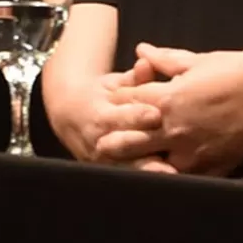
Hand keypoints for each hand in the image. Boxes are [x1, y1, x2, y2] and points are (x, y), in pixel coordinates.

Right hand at [46, 68, 175, 172]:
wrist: (72, 117)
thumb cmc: (101, 95)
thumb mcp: (114, 83)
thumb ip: (134, 76)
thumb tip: (146, 63)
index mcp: (98, 114)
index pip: (117, 117)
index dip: (135, 116)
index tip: (155, 114)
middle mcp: (99, 141)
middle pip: (121, 147)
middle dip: (143, 147)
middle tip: (168, 146)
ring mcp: (103, 160)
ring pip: (125, 168)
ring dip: (147, 170)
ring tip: (170, 172)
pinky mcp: (110, 172)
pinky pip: (129, 178)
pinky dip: (147, 180)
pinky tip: (167, 180)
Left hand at [98, 43, 242, 174]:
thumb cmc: (237, 69)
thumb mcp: (198, 60)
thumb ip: (166, 59)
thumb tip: (142, 50)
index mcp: (169, 98)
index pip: (131, 102)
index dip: (117, 104)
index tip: (106, 106)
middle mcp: (175, 128)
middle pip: (132, 139)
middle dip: (115, 142)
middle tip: (99, 147)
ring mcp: (192, 152)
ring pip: (153, 165)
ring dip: (139, 164)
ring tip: (123, 171)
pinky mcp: (211, 166)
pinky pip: (184, 178)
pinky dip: (172, 177)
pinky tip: (164, 181)